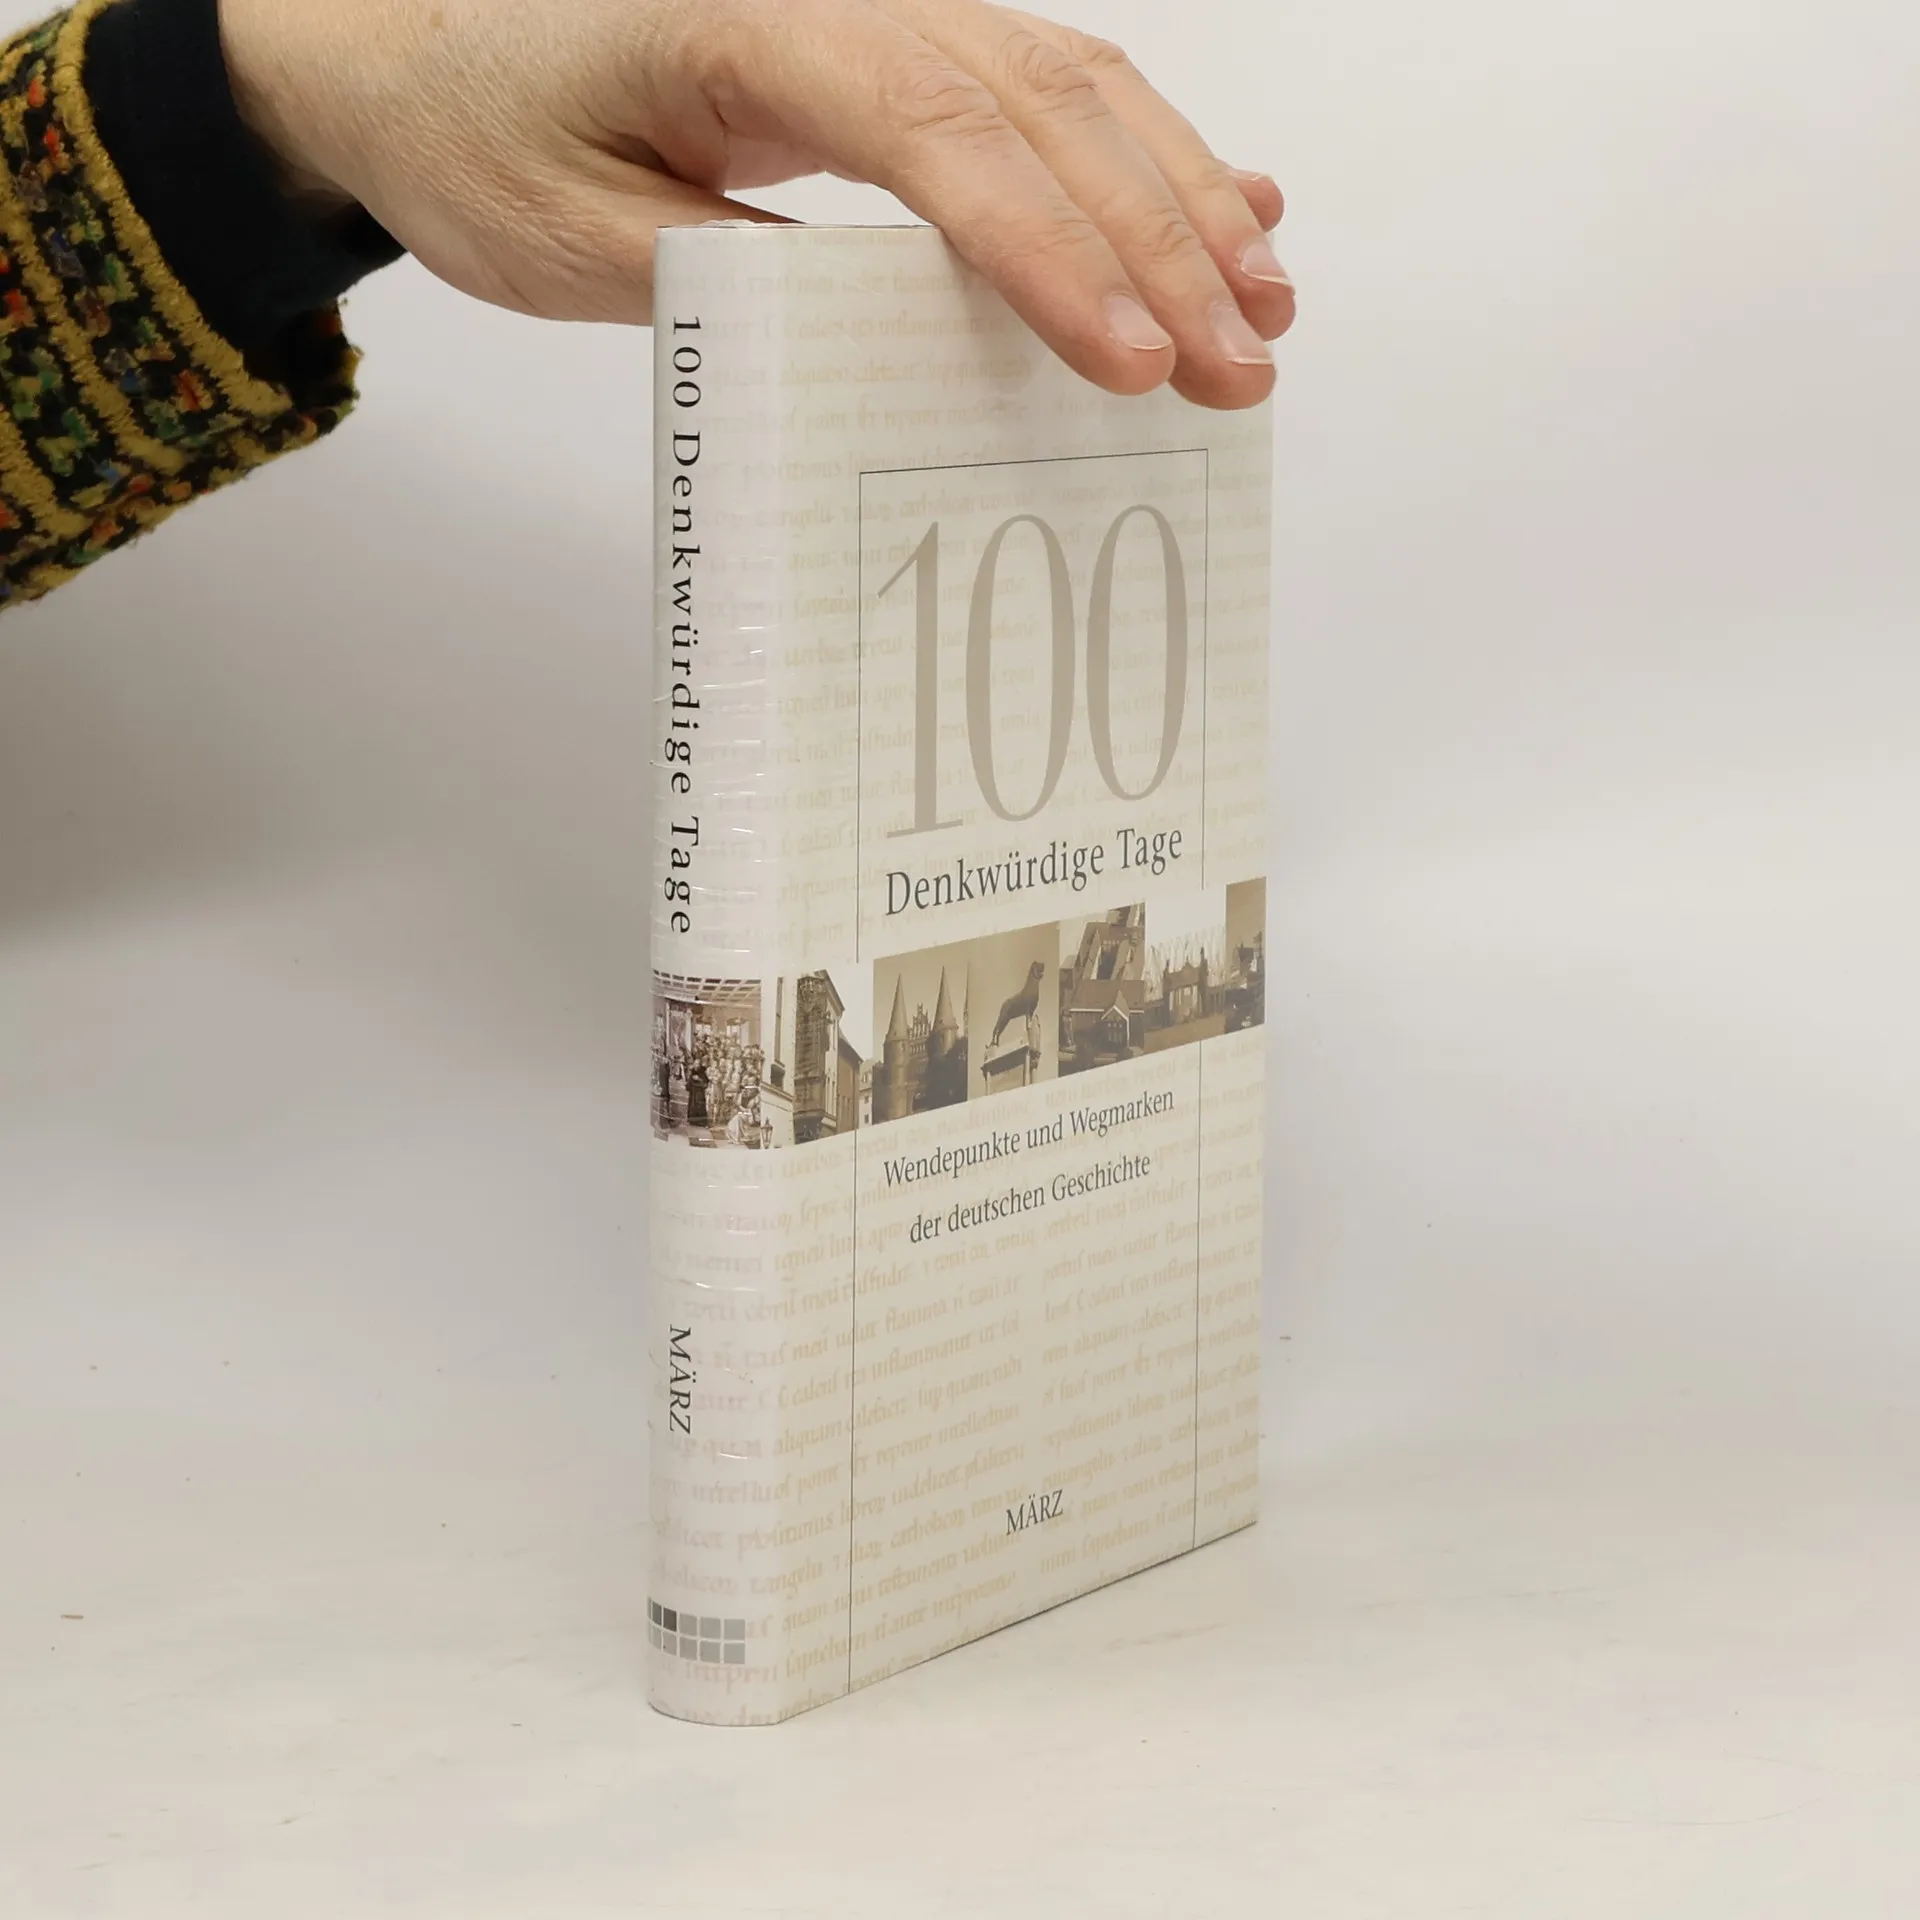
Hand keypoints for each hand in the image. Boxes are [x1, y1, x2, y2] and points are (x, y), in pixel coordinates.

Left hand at [219, 0, 1292, 407]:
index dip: (1048, 253)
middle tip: (1239, 366)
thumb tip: (898, 331)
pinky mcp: (891, 48)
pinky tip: (1229, 210)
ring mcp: (880, 10)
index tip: (1128, 362)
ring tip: (1263, 309)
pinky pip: (1043, 85)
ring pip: (1074, 84)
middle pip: (1043, 104)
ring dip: (1181, 199)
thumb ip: (736, 277)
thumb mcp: (577, 239)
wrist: (421, 55)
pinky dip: (1142, 156)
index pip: (939, 134)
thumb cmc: (482, 141)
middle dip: (1156, 244)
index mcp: (750, 24)